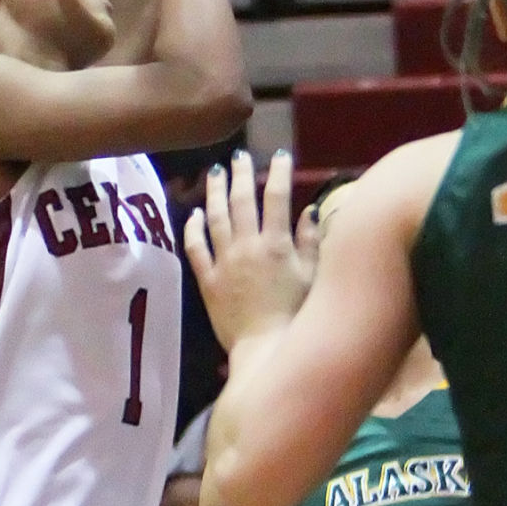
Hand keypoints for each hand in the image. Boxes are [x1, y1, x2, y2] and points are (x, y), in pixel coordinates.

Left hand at [184, 150, 310, 352]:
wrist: (267, 349)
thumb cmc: (297, 315)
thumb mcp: (313, 276)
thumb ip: (310, 241)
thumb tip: (307, 211)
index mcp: (277, 244)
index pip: (277, 198)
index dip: (279, 173)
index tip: (280, 155)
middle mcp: (248, 246)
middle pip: (242, 201)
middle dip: (242, 174)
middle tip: (239, 156)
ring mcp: (224, 262)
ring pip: (216, 218)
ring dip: (215, 192)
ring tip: (215, 173)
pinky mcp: (207, 280)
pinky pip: (196, 249)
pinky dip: (193, 228)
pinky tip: (194, 214)